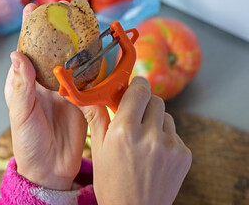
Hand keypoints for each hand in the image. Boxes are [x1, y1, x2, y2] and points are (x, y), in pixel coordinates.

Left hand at [4, 3, 87, 189]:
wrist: (51, 169)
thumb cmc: (29, 144)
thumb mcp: (21, 114)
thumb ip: (21, 86)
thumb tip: (17, 55)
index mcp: (25, 84)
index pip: (26, 51)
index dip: (27, 29)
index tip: (31, 8)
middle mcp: (44, 83)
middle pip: (50, 51)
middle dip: (56, 31)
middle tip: (64, 12)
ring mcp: (64, 90)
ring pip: (71, 62)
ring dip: (76, 45)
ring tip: (83, 26)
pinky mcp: (81, 99)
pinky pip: (88, 79)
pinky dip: (92, 66)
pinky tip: (98, 53)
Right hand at [81, 77, 191, 204]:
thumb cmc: (111, 183)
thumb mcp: (98, 150)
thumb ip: (96, 117)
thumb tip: (83, 96)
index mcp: (124, 131)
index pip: (139, 90)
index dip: (137, 84)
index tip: (133, 85)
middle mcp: (150, 135)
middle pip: (155, 100)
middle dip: (144, 103)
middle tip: (134, 117)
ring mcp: (170, 146)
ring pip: (166, 116)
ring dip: (155, 121)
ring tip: (144, 141)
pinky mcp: (184, 155)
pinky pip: (174, 134)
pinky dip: (164, 138)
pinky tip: (154, 154)